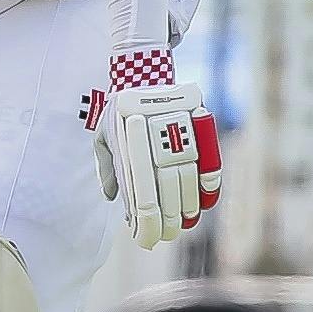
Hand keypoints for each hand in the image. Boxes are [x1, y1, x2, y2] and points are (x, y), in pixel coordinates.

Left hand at [89, 63, 220, 245]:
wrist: (143, 73)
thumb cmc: (120, 111)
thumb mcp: (103, 134)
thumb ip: (107, 165)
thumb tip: (113, 199)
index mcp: (128, 144)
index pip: (138, 192)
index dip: (142, 219)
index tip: (141, 237)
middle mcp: (154, 140)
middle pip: (164, 191)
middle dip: (163, 220)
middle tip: (160, 238)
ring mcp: (179, 132)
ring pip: (187, 180)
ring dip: (185, 209)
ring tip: (180, 227)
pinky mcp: (199, 125)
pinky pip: (209, 160)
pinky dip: (209, 185)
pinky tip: (203, 205)